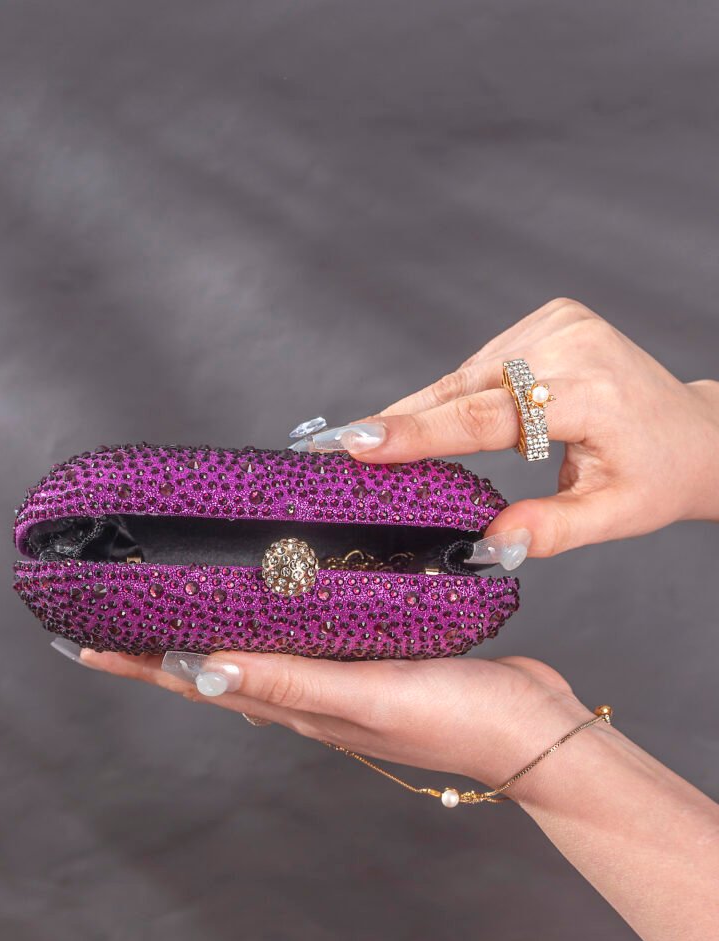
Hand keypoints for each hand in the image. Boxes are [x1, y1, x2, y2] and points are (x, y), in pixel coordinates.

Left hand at [74, 646, 587, 792]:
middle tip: (113, 606)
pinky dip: (275, 615)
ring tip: (177, 595)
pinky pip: (306, 633)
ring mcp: (341, 677)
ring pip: (256, 648)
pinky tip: (281, 594)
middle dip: (158, 642)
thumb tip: (200, 670)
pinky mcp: (375, 655)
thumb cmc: (457, 717)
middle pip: (213, 664)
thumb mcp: (366, 696)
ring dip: (210, 626)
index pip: (194, 680)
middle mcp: (307, 694)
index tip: (79, 641)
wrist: (533, 730)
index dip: (135, 664)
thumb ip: (290, 683)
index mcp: (296, 705)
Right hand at [294, 298, 718, 556]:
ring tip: (380, 445)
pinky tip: (437, 420)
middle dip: (401, 423)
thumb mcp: (615, 516)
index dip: (418, 432)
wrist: (692, 432)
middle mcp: (573, 345)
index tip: (357, 442)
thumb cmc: (654, 477)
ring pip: (466, 376)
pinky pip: (482, 365)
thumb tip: (489, 544)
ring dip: (427, 412)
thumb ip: (552, 531)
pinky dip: (456, 395)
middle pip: (464, 391)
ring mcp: (560, 323)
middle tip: (335, 447)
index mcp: (592, 394)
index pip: (488, 416)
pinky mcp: (550, 318)